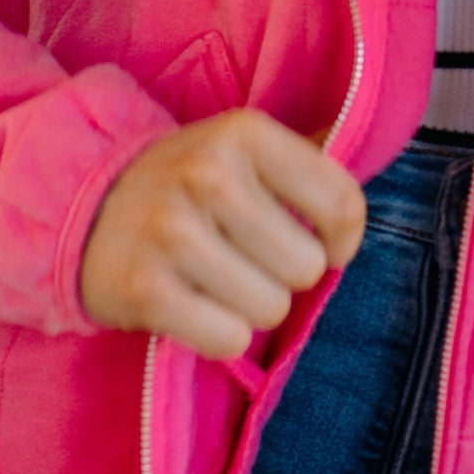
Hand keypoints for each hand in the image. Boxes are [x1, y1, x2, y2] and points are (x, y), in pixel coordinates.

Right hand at [79, 109, 365, 359]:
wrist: (81, 206)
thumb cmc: (184, 182)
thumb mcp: (239, 147)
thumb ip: (308, 156)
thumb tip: (392, 140)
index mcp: (244, 133)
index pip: (341, 202)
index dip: (342, 238)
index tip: (321, 243)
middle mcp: (209, 175)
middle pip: (306, 267)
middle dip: (285, 274)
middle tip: (246, 258)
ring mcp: (173, 232)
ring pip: (270, 308)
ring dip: (250, 307)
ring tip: (216, 280)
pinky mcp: (146, 289)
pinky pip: (227, 339)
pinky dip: (217, 334)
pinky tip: (193, 305)